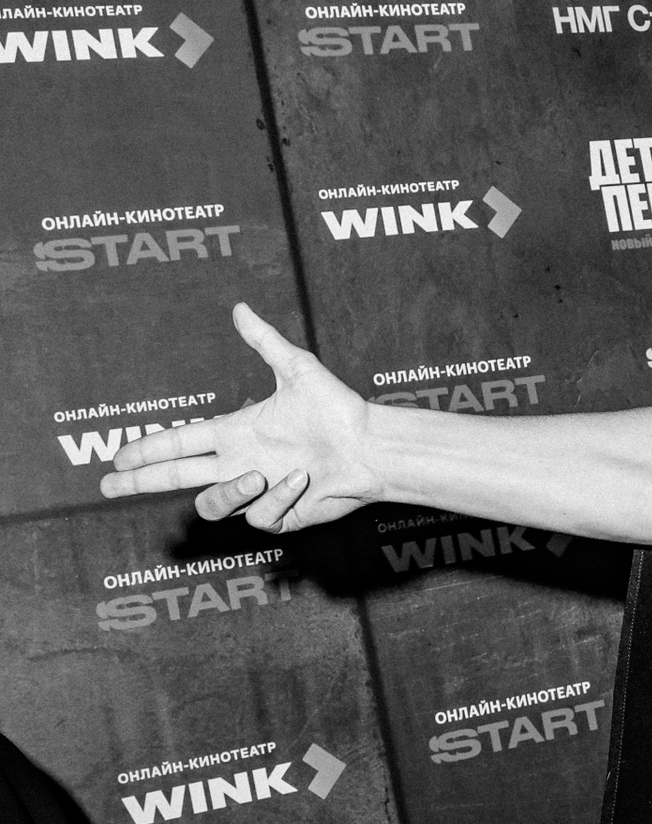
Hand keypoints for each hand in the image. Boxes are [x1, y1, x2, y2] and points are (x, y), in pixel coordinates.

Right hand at [100, 304, 381, 532]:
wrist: (372, 447)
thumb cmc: (339, 409)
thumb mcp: (298, 370)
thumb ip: (264, 342)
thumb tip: (239, 307)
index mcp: (236, 434)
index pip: (180, 444)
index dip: (148, 449)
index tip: (118, 457)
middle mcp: (240, 465)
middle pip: (176, 478)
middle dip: (141, 481)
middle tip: (107, 486)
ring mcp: (258, 493)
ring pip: (212, 504)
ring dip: (229, 492)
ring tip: (261, 472)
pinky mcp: (279, 516)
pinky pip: (260, 516)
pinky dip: (279, 496)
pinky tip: (303, 479)